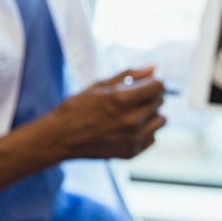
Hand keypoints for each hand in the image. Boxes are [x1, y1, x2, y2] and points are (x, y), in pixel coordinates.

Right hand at [47, 67, 166, 159]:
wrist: (60, 137)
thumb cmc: (77, 108)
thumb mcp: (100, 85)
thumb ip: (129, 76)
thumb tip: (153, 68)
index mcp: (123, 100)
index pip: (158, 87)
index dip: (154, 83)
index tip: (147, 83)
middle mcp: (132, 121)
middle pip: (160, 102)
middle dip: (151, 96)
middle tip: (135, 98)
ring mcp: (133, 139)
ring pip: (161, 121)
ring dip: (151, 114)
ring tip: (134, 113)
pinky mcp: (131, 152)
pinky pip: (152, 137)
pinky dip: (145, 131)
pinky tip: (129, 128)